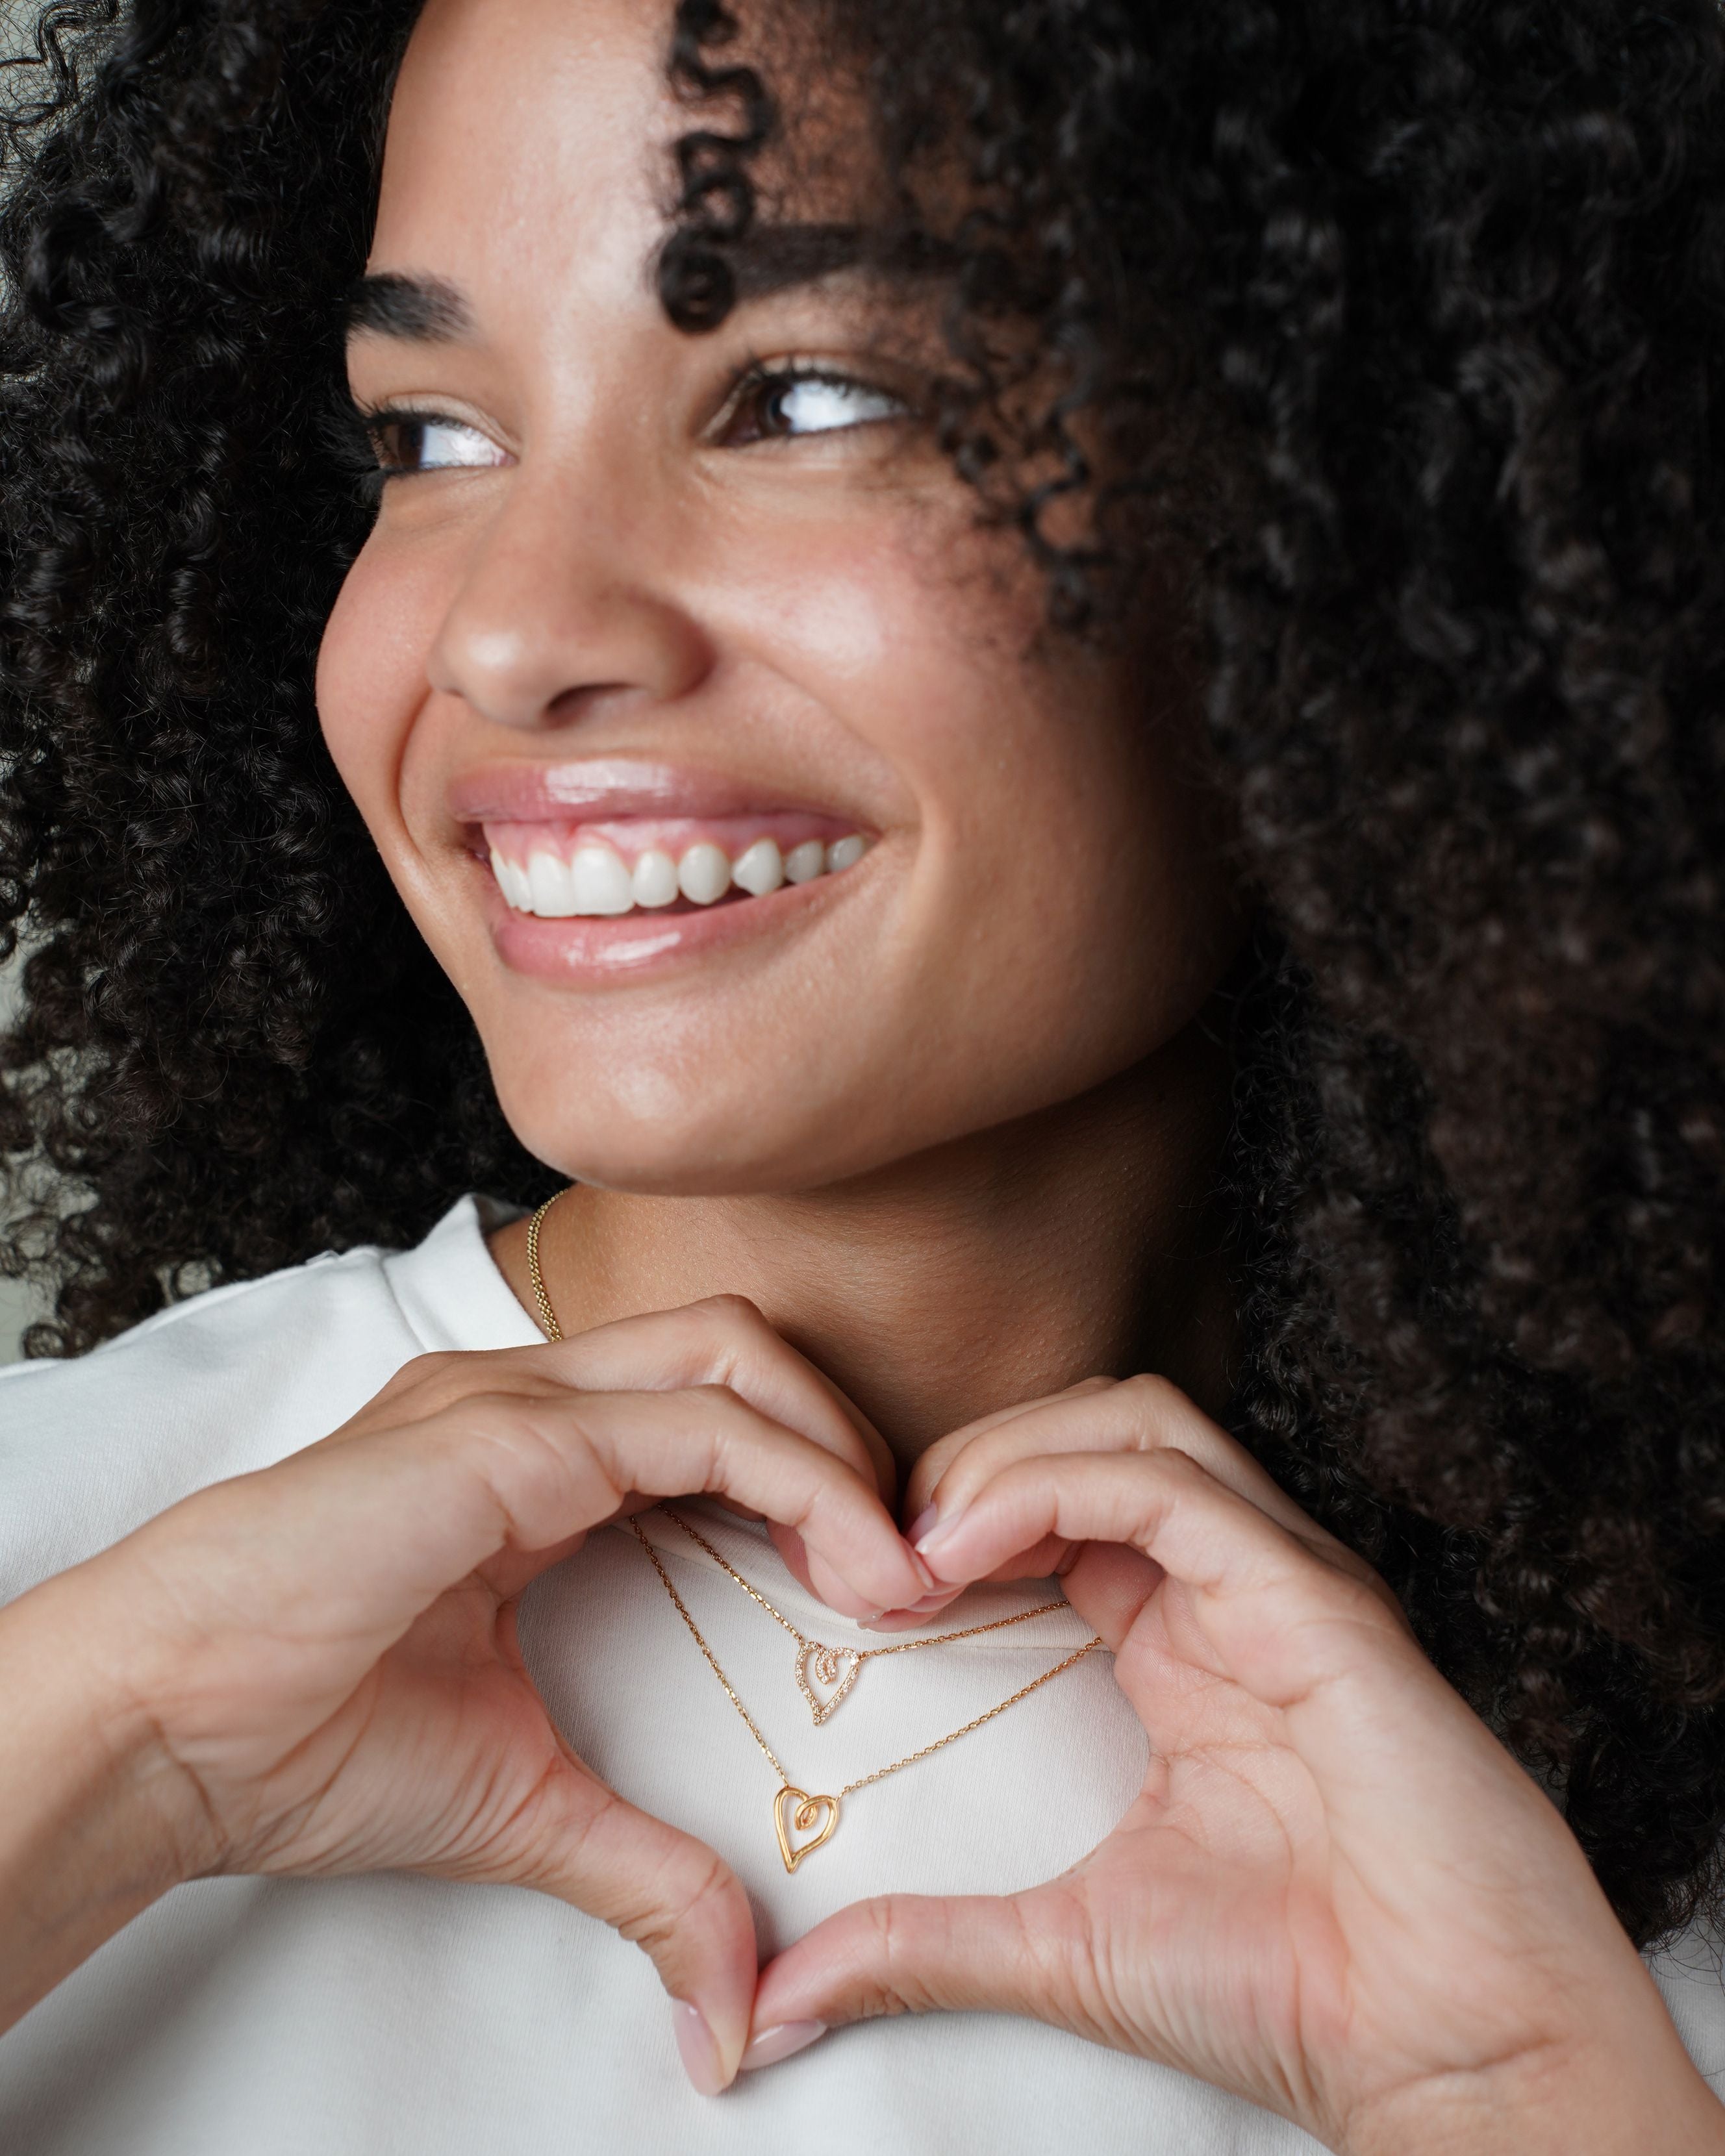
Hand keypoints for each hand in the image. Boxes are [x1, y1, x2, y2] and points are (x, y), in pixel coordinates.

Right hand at [0, 1297, 930, 2089]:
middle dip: (847, 1435)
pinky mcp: (499, 1434)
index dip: (818, 1474)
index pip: (716, 1405)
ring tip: (893, 1569)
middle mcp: (529, 1400)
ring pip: (730, 1352)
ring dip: (836, 1446)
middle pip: (740, 1348)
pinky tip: (844, 1563)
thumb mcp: (526, 1802)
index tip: (887, 1587)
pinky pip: (690, 1421)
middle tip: (912, 1562)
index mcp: (532, 1455)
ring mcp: (511, 1399)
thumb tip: (732, 2006)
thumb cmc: (306, 1739)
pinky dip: (793, 1475)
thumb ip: (646, 1872)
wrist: (161, 1729)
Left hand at [749, 1377, 1723, 2152]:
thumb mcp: (1060, 1945)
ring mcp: (1280, 1577)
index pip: (1057, 1499)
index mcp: (1179, 1640)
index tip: (861, 1585)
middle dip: (970, 1457)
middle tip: (878, 1546)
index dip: (951, 1510)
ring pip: (1136, 1418)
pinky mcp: (1315, 1593)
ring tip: (918, 1536)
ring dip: (1008, 1451)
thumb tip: (776, 2006)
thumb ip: (923, 1946)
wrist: (1444, 2051)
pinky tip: (967, 1546)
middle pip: (1090, 1425)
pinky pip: (1175, 1480)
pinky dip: (1059, 1482)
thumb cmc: (1289, 1993)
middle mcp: (1231, 1586)